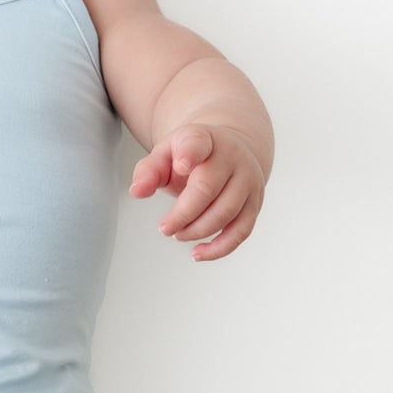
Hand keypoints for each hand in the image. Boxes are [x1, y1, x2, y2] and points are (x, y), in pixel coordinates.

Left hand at [128, 123, 264, 261]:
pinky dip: (219, 248)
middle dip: (183, 214)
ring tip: (178, 234)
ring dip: (198, 230)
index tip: (181, 165)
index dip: (190, 153)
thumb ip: (149, 170)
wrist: (231, 150)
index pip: (198, 143)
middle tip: (164, 228)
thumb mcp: (166, 154)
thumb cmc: (193, 156)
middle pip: (208, 189)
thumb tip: (137, 191)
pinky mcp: (254, 204)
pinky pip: (240, 231)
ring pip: (226, 213)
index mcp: (205, 140)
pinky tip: (198, 253)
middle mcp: (232, 158)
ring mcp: (247, 181)